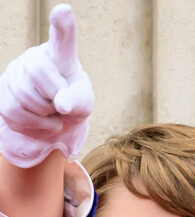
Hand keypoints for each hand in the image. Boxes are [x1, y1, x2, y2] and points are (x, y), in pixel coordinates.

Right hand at [0, 4, 93, 167]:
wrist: (55, 120)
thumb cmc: (73, 104)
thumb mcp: (84, 103)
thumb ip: (77, 100)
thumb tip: (61, 104)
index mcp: (60, 56)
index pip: (62, 40)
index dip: (63, 26)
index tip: (65, 11)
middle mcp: (34, 57)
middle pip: (37, 71)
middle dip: (53, 95)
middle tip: (62, 104)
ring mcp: (15, 72)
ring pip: (24, 95)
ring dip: (44, 114)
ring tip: (52, 112)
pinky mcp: (2, 91)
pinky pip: (13, 111)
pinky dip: (33, 124)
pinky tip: (42, 121)